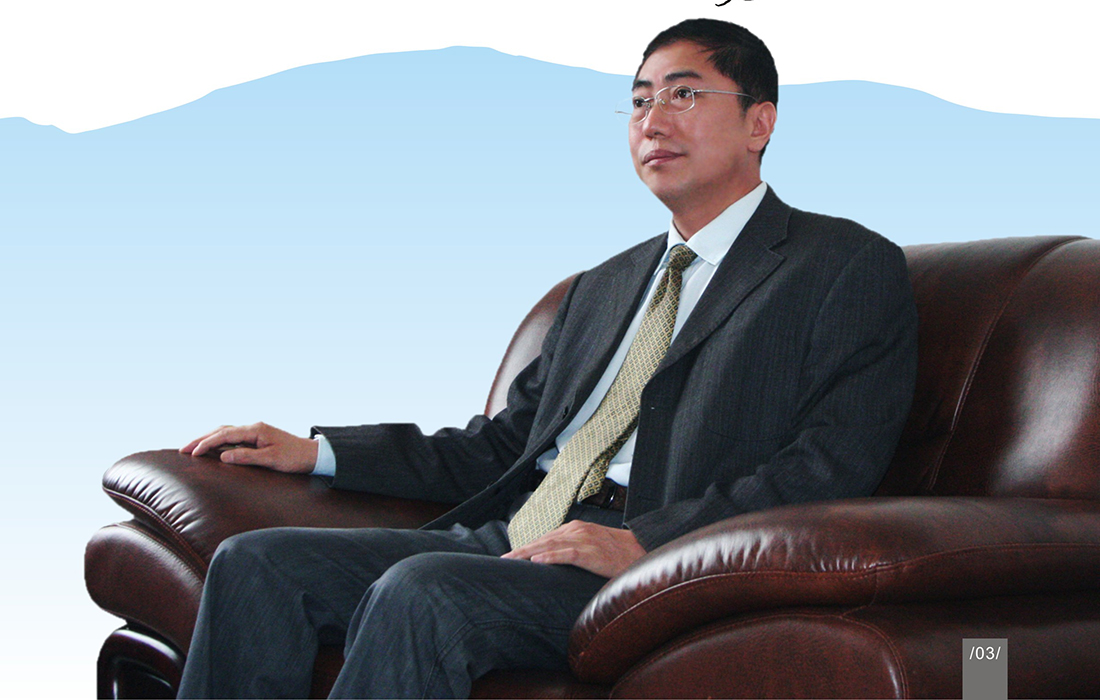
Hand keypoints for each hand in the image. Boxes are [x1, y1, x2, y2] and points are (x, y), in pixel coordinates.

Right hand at [180, 422, 318, 473]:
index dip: (206, 443)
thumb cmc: (294, 458)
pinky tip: (213, 449)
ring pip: (226, 432)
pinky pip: (234, 438)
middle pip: (222, 430)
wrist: (312, 455)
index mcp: (256, 430)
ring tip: (193, 448)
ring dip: (209, 439)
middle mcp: (254, 428)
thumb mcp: (270, 459)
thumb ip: (247, 457)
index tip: (192, 452)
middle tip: (183, 449)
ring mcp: (255, 432)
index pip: (225, 435)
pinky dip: (220, 441)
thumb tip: (223, 456)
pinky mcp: (258, 438)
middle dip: (202, 439)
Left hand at [502, 520, 646, 577]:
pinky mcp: (590, 552)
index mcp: (577, 528)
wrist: (641, 551)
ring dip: (528, 552)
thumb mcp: (593, 546)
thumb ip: (575, 549)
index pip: (546, 537)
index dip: (528, 546)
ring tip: (512, 559)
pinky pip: (566, 554)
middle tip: (504, 559)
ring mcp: (584, 540)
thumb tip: (557, 559)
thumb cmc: (618, 553)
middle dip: (522, 549)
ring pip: (550, 545)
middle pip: (543, 539)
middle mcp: (577, 530)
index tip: (512, 555)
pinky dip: (550, 556)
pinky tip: (536, 560)